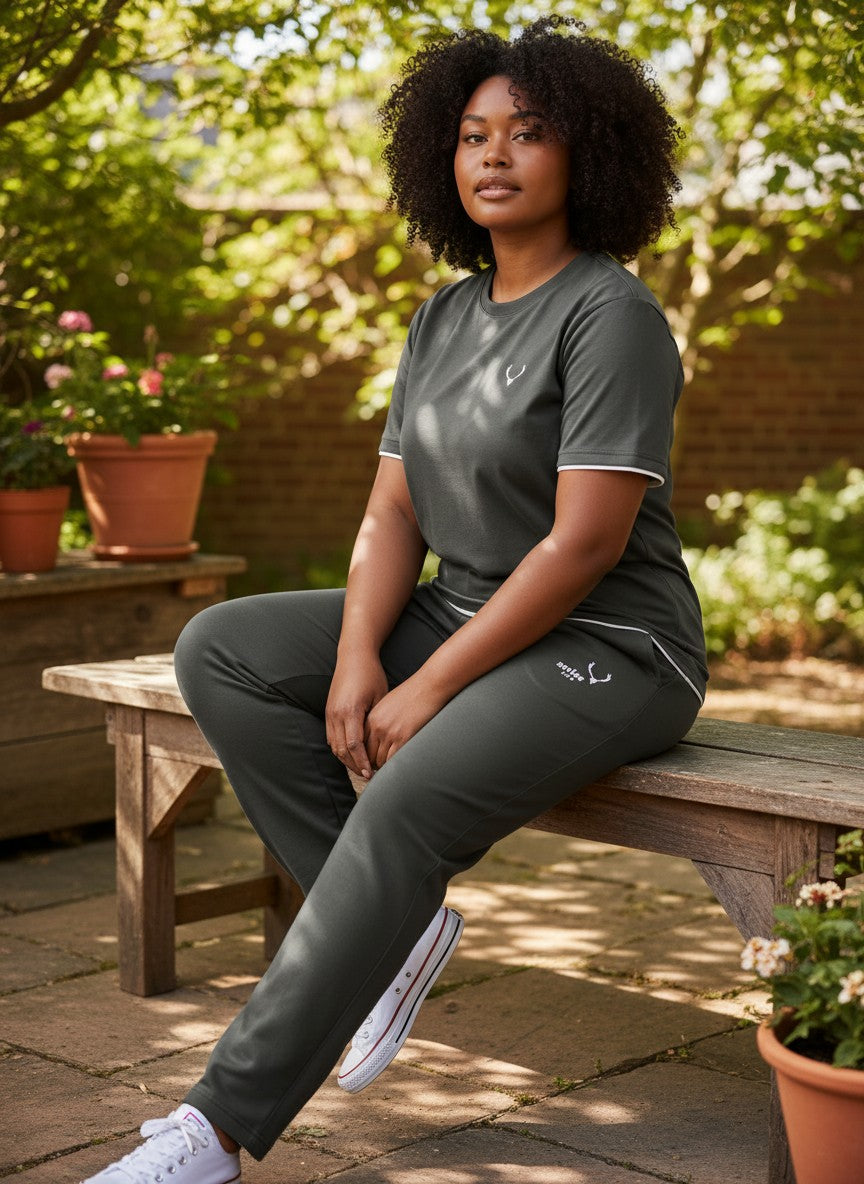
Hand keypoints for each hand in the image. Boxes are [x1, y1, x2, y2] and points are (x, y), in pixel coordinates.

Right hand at [326, 656, 388, 779]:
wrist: (353, 656)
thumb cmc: (371, 674)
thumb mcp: (380, 697)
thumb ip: (376, 721)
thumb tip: (381, 745)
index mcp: (350, 711)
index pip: (355, 745)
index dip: (362, 762)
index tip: (371, 773)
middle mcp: (336, 714)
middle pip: (342, 750)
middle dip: (354, 765)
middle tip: (367, 775)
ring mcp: (330, 712)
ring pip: (334, 745)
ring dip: (346, 759)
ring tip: (360, 768)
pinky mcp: (328, 711)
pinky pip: (331, 737)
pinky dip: (340, 749)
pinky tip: (351, 754)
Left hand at [364, 675, 448, 769]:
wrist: (428, 686)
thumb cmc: (413, 694)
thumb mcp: (388, 705)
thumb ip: (379, 720)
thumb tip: (378, 738)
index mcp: (372, 718)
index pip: (360, 744)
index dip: (365, 756)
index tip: (370, 762)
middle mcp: (377, 726)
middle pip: (368, 755)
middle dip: (372, 764)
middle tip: (380, 770)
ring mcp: (389, 733)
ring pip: (379, 761)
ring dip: (384, 767)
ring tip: (390, 769)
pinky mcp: (403, 737)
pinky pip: (393, 760)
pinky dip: (394, 766)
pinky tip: (399, 765)